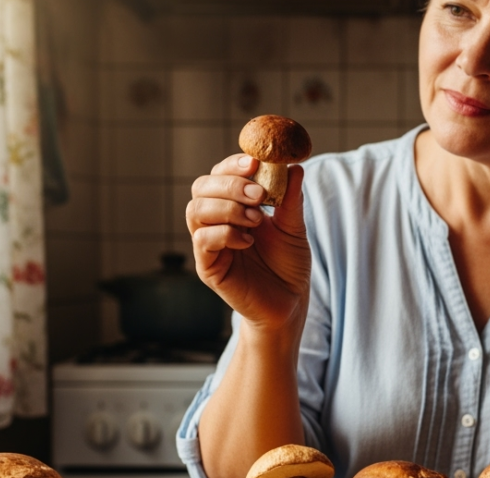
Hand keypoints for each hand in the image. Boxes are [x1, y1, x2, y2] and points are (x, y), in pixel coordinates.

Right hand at [187, 154, 311, 332]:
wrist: (290, 302)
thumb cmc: (288, 265)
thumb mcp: (293, 227)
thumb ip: (291, 199)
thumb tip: (294, 166)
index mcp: (233, 205)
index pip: (220, 174)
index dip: (233, 165)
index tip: (255, 162)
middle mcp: (215, 221)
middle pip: (201, 187)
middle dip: (230, 184)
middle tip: (259, 194)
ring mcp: (209, 244)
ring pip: (195, 210)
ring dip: (227, 208)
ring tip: (257, 219)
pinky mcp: (208, 266)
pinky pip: (202, 240)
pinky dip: (225, 234)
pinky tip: (248, 241)